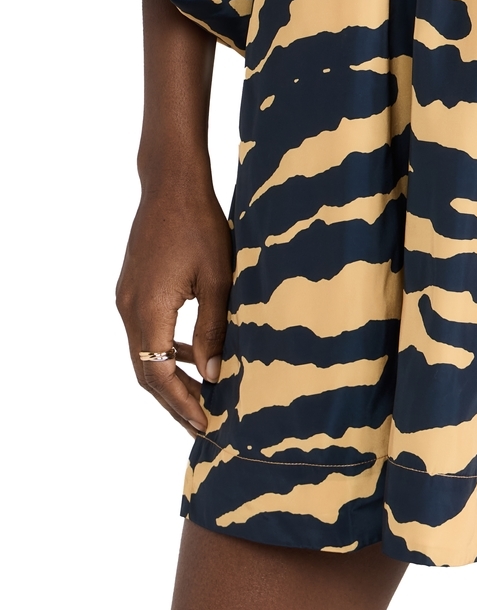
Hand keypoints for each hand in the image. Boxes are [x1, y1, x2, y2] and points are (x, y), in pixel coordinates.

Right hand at [115, 179, 231, 435]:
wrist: (171, 183)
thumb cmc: (200, 225)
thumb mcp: (217, 279)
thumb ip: (214, 330)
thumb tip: (213, 375)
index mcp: (149, 310)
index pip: (159, 375)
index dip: (181, 404)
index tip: (205, 426)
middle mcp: (129, 309)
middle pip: (146, 372)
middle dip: (173, 401)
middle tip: (202, 425)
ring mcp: (126, 298)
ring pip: (143, 354)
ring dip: (168, 378)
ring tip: (200, 398)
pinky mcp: (131, 287)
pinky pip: (144, 332)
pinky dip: (164, 351)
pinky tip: (191, 355)